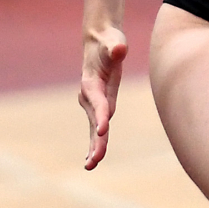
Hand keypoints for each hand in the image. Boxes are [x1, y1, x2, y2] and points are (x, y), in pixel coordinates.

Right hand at [79, 25, 127, 168]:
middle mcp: (89, 96)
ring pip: (94, 129)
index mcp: (92, 83)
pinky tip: (93, 159)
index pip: (99, 102)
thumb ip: (115, 47)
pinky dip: (95, 143)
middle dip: (95, 140)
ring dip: (94, 147)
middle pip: (94, 121)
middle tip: (94, 160)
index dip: (101, 115)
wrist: (98, 42)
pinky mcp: (98, 107)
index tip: (103, 130)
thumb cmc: (109, 42)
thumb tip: (119, 49)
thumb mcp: (113, 42)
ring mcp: (92, 104)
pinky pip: (97, 129)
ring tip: (91, 165)